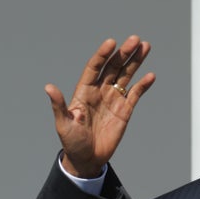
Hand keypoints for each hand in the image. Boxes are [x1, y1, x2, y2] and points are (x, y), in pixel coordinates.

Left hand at [45, 35, 154, 177]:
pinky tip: (151, 75)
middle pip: (113, 67)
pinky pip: (135, 94)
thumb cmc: (72, 142)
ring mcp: (113, 99)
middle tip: (135, 39)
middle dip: (123, 53)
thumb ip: (59, 105)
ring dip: (135, 61)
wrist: (87, 159)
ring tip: (145, 46)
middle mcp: (100, 91)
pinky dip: (143, 85)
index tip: (111, 43)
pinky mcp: (125, 110)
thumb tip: (49, 87)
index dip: (102, 55)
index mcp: (84, 91)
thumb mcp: (63, 124)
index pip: (94, 67)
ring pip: (126, 75)